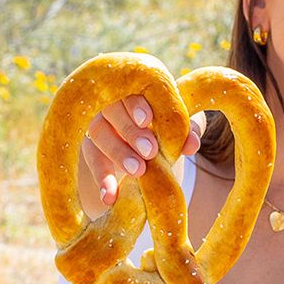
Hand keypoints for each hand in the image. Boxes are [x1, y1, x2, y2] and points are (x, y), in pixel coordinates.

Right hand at [82, 95, 204, 205]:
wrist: (155, 147)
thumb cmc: (171, 127)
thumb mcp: (182, 126)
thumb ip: (189, 129)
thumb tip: (192, 144)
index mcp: (136, 87)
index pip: (131, 89)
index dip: (136, 103)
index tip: (147, 119)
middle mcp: (112, 100)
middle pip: (111, 109)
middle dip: (130, 130)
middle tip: (150, 151)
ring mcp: (98, 123)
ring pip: (99, 133)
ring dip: (118, 152)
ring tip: (138, 171)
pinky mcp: (91, 147)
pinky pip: (92, 160)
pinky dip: (101, 178)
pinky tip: (110, 197)